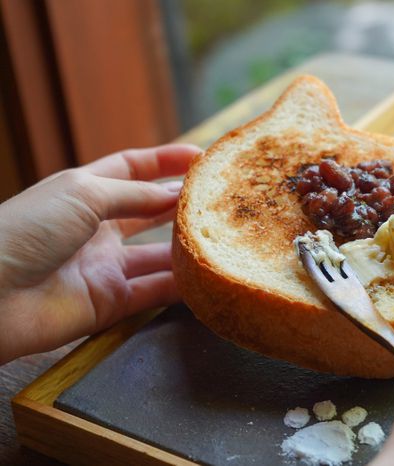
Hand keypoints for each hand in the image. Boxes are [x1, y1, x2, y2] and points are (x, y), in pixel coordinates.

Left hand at [0, 144, 200, 363]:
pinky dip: (180, 287)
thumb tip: (177, 194)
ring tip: (223, 237)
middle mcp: (98, 228)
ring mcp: (105, 266)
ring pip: (158, 256)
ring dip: (187, 248)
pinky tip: (207, 276)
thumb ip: (136, 195)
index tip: (201, 157)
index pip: (132, 169)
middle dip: (182, 204)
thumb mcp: (84, 194)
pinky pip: (153, 293)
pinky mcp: (110, 302)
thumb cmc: (27, 230)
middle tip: (220, 199)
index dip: (165, 160)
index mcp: (85, 192)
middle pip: (150, 212)